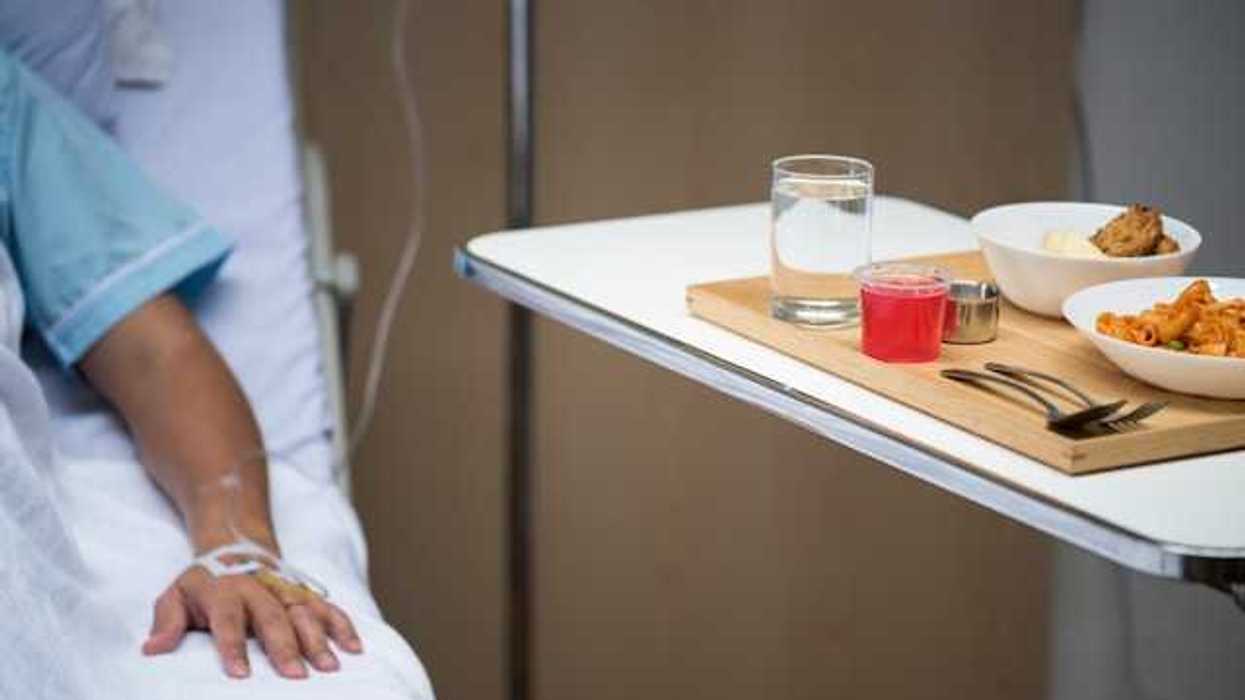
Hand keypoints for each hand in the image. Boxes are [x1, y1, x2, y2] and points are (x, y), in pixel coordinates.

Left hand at [141, 566, 362, 678]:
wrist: (236, 546)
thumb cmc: (203, 583)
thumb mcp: (175, 596)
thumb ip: (165, 621)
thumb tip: (151, 649)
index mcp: (224, 591)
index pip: (228, 620)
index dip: (232, 646)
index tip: (240, 674)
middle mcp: (259, 589)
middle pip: (273, 617)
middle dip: (285, 646)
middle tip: (295, 676)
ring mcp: (286, 589)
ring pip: (305, 612)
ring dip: (319, 639)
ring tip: (330, 666)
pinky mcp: (305, 592)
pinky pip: (327, 607)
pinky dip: (342, 625)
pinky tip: (354, 647)